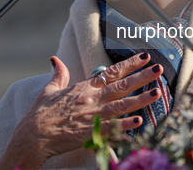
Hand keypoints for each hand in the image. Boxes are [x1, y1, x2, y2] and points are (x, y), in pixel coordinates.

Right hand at [0, 52, 162, 169]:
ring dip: (141, 99)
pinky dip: (126, 125)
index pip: (111, 72)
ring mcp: (92, 116)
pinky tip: (140, 121)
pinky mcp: (90, 133)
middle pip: (121, 85)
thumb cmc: (39, 113)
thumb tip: (55, 59)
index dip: (129, 64)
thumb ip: (58, 74)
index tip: (145, 57)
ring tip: (157, 92)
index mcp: (83, 87)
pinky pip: (112, 128)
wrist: (32, 135)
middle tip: (159, 69)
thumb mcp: (49, 90)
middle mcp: (91, 99)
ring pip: (122, 105)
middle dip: (142, 77)